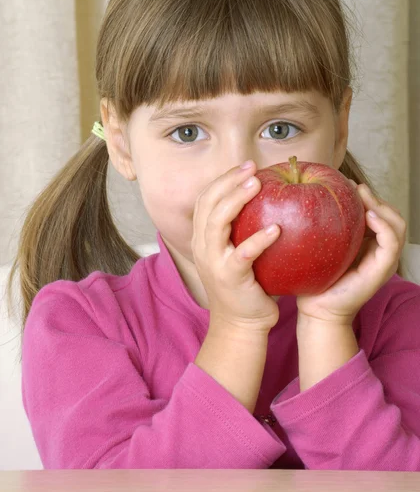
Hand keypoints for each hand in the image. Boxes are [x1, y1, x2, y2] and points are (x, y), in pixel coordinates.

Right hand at [192, 160, 280, 332]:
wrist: (239, 325)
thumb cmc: (245, 285)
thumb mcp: (235, 253)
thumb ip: (241, 230)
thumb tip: (267, 200)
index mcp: (203, 238)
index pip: (206, 199)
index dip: (223, 179)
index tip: (245, 166)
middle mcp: (203, 246)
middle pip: (208, 203)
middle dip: (229, 181)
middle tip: (252, 168)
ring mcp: (213, 262)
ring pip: (217, 222)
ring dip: (237, 199)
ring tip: (258, 184)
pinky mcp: (230, 278)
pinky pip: (243, 254)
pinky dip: (258, 240)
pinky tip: (276, 228)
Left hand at [296, 182, 406, 325]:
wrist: (316, 310)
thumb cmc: (313, 279)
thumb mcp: (320, 246)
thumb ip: (323, 226)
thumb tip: (311, 196)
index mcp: (367, 243)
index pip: (378, 212)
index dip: (367, 196)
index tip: (346, 185)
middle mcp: (379, 249)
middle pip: (390, 214)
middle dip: (375, 197)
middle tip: (354, 188)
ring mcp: (384, 259)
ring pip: (397, 224)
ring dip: (381, 206)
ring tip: (362, 196)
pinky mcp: (382, 269)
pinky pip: (392, 242)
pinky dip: (383, 225)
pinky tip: (368, 215)